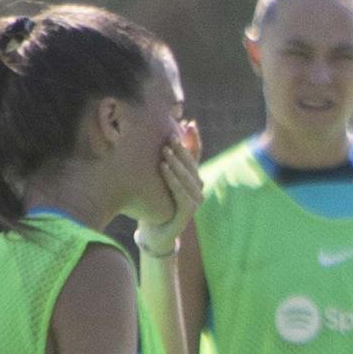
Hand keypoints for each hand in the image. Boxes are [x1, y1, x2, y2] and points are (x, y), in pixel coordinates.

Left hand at [137, 121, 202, 255]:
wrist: (155, 230)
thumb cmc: (156, 202)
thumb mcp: (160, 178)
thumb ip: (164, 160)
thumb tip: (158, 137)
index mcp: (192, 178)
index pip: (197, 154)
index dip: (194, 140)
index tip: (188, 123)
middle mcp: (197, 188)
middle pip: (192, 165)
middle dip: (181, 149)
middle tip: (170, 137)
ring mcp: (195, 200)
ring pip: (188, 178)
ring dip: (177, 163)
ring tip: (165, 151)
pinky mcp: (188, 212)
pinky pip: (182, 193)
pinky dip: (173, 180)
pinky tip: (164, 169)